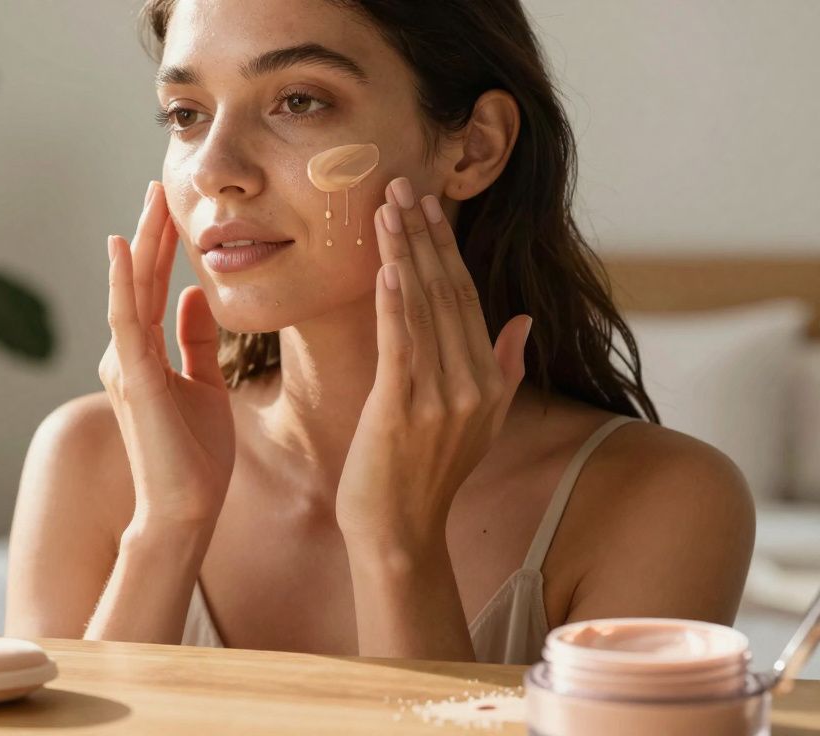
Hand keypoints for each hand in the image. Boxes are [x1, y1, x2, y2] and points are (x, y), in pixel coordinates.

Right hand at [100, 181, 235, 528]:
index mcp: (144, 356)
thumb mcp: (204, 386)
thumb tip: (194, 298)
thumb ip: (196, 342)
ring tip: (151, 200)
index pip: (153, 288)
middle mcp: (128, 355)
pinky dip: (124, 280)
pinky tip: (127, 246)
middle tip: (160, 185)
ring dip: (141, 244)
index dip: (162, 247)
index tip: (174, 207)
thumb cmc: (195, 458)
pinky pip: (127, 319)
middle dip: (151, 233)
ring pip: (132, 290)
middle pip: (140, 280)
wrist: (186, 510)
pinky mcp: (134, 378)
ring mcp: (126, 365)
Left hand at [336, 177, 532, 549]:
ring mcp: (441, 398)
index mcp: (489, 382)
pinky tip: (390, 265)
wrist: (399, 533)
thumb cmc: (427, 476)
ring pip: (424, 309)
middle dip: (424, 235)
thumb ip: (503, 369)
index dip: (448, 248)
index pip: (468, 298)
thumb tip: (522, 321)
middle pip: (448, 293)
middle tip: (402, 184)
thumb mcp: (479, 423)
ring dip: (405, 253)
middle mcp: (472, 385)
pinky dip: (396, 302)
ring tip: (387, 206)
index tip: (429, 205)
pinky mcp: (403, 409)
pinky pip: (402, 344)